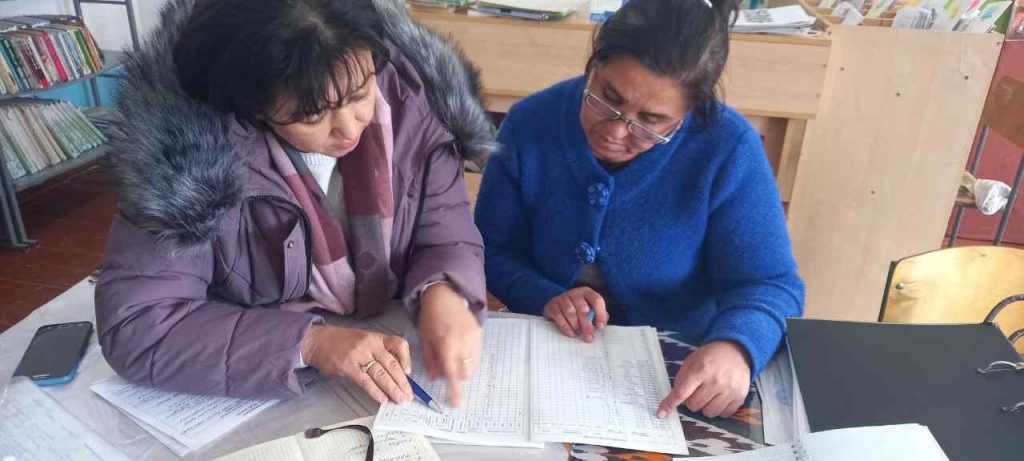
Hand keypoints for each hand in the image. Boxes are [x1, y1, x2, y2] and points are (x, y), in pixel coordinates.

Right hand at [300, 325, 412, 404]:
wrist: (317, 341)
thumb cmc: (342, 342)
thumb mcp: (364, 340)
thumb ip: (379, 352)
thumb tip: (396, 373)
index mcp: (377, 337)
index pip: (399, 344)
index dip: (407, 360)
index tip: (409, 374)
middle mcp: (370, 344)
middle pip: (392, 364)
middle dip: (402, 383)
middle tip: (408, 396)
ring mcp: (359, 354)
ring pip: (381, 374)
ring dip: (392, 390)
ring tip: (400, 400)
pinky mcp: (347, 366)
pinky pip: (365, 381)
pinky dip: (375, 391)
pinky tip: (383, 399)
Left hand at [418, 283, 481, 406]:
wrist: (445, 297)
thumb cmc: (431, 319)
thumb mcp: (425, 340)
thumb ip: (431, 360)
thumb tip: (436, 378)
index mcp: (446, 345)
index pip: (452, 374)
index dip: (455, 390)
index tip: (456, 403)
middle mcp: (463, 343)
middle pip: (466, 373)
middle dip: (458, 378)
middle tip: (448, 370)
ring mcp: (474, 339)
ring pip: (473, 365)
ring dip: (464, 368)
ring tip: (454, 357)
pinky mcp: (480, 334)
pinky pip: (477, 354)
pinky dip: (469, 358)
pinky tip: (460, 348)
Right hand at [543, 287, 608, 342]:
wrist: (557, 305)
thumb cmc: (577, 309)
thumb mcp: (589, 309)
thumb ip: (598, 315)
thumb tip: (601, 324)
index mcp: (587, 292)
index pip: (596, 300)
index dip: (600, 314)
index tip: (600, 327)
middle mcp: (575, 293)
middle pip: (583, 308)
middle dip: (586, 324)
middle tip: (589, 337)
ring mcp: (562, 298)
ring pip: (570, 312)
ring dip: (576, 325)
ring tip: (578, 333)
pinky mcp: (553, 305)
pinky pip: (559, 317)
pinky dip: (566, 327)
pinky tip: (571, 333)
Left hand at [657, 341, 751, 418]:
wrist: (736, 351)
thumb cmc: (710, 356)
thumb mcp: (692, 361)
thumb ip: (682, 378)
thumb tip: (674, 399)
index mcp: (700, 370)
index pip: (681, 393)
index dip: (670, 404)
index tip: (661, 413)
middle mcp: (715, 381)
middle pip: (694, 406)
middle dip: (691, 401)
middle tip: (696, 391)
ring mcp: (729, 390)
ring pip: (709, 413)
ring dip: (705, 407)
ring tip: (708, 395)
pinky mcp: (740, 397)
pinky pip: (724, 414)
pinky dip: (719, 409)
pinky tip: (719, 398)